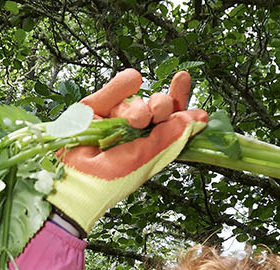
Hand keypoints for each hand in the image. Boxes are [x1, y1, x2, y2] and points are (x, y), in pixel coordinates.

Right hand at [46, 68, 210, 234]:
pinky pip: (112, 91)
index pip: (172, 120)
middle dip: (163, 104)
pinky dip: (121, 86)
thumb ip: (173, 133)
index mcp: (152, 145)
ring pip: (136, 100)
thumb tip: (201, 117)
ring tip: (136, 120)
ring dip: (140, 107)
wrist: (78, 178)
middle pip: (157, 106)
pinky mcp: (94, 110)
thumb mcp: (149, 154)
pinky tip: (132, 82)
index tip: (183, 81)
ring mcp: (114, 120)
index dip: (180, 101)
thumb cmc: (113, 177)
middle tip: (158, 111)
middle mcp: (135, 132)